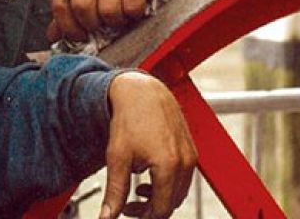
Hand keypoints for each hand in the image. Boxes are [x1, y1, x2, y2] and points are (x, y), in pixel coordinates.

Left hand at [47, 0, 178, 42]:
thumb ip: (71, 10)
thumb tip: (53, 35)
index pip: (60, 3)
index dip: (68, 26)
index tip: (80, 36)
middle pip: (81, 6)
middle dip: (93, 24)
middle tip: (104, 26)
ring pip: (107, 8)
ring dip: (116, 21)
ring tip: (122, 16)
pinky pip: (131, 4)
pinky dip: (134, 14)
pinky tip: (136, 9)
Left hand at [101, 72, 196, 218]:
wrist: (143, 92)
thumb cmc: (132, 119)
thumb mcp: (118, 159)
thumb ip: (115, 193)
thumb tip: (107, 217)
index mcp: (169, 166)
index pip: (162, 209)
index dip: (143, 217)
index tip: (126, 212)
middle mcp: (185, 161)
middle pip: (172, 203)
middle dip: (151, 209)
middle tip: (128, 205)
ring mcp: (191, 154)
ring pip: (180, 191)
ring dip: (160, 196)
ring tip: (138, 189)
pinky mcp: (191, 149)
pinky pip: (184, 177)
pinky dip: (168, 183)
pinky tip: (150, 175)